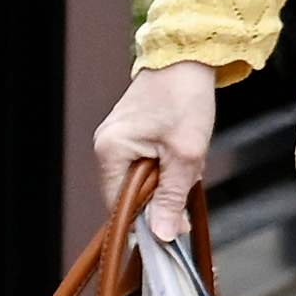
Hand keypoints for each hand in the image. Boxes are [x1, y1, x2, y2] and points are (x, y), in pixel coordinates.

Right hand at [92, 61, 216, 237]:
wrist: (188, 58)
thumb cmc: (185, 99)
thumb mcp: (186, 155)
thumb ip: (172, 198)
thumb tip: (163, 236)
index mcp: (110, 151)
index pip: (118, 205)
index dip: (145, 220)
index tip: (173, 227)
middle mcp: (106, 146)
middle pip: (132, 193)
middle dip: (165, 192)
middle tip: (190, 175)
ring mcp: (116, 138)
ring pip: (144, 178)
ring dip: (171, 176)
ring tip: (190, 156)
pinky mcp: (131, 133)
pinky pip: (148, 162)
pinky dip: (169, 163)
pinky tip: (185, 149)